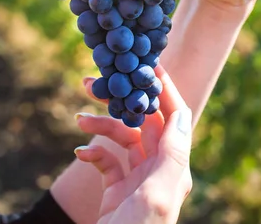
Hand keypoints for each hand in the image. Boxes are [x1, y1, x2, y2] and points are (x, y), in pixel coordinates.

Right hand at [74, 66, 192, 223]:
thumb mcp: (156, 196)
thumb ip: (171, 155)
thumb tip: (182, 115)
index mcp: (174, 168)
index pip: (174, 117)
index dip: (162, 89)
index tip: (146, 64)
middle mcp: (159, 170)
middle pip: (144, 123)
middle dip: (121, 100)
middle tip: (94, 81)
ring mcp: (137, 180)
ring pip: (122, 138)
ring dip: (101, 125)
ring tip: (78, 118)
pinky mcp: (116, 190)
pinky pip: (106, 161)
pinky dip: (93, 153)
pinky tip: (79, 154)